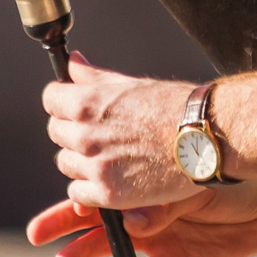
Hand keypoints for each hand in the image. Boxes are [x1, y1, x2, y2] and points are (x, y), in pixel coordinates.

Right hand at [27, 186, 256, 256]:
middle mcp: (140, 212)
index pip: (102, 186)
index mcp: (141, 183)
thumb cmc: (228, 174)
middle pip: (93, 220)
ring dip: (86, 254)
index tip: (68, 199)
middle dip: (63, 224)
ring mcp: (154, 238)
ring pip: (111, 250)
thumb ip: (161, 202)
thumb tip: (133, 221)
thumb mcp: (191, 182)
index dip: (80, 194)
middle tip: (37, 234)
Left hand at [44, 53, 206, 215]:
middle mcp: (85, 135)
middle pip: (56, 133)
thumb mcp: (131, 84)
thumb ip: (94, 76)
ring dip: (83, 162)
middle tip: (103, 135)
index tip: (76, 109)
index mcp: (88, 103)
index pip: (51, 99)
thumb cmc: (174, 107)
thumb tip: (73, 62)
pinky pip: (78, 194)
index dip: (63, 102)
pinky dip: (91, 190)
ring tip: (114, 157)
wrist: (205, 136)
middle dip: (74, 132)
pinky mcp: (108, 194)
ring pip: (66, 164)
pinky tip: (115, 178)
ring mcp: (96, 166)